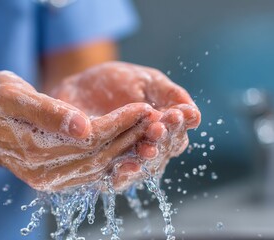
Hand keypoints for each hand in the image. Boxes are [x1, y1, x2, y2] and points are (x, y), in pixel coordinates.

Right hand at [0, 71, 161, 191]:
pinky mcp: (54, 179)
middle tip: (155, 117)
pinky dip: (113, 159)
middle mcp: (42, 173)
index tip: (142, 107)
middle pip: (98, 157)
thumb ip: (47, 111)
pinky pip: (91, 173)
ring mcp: (49, 180)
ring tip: (148, 130)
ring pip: (99, 168)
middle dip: (129, 136)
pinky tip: (128, 145)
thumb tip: (83, 126)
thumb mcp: (12, 95)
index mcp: (33, 150)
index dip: (118, 124)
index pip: (89, 140)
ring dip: (126, 149)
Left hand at [51, 62, 200, 189]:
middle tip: (159, 128)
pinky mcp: (101, 169)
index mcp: (161, 129)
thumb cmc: (114, 82)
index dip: (179, 127)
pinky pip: (114, 178)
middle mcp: (146, 148)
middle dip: (163, 141)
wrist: (78, 86)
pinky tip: (126, 166)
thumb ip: (169, 94)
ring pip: (142, 168)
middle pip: (162, 153)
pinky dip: (121, 175)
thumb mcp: (145, 81)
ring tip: (147, 148)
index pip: (176, 135)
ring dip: (146, 159)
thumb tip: (195, 115)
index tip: (177, 114)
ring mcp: (125, 160)